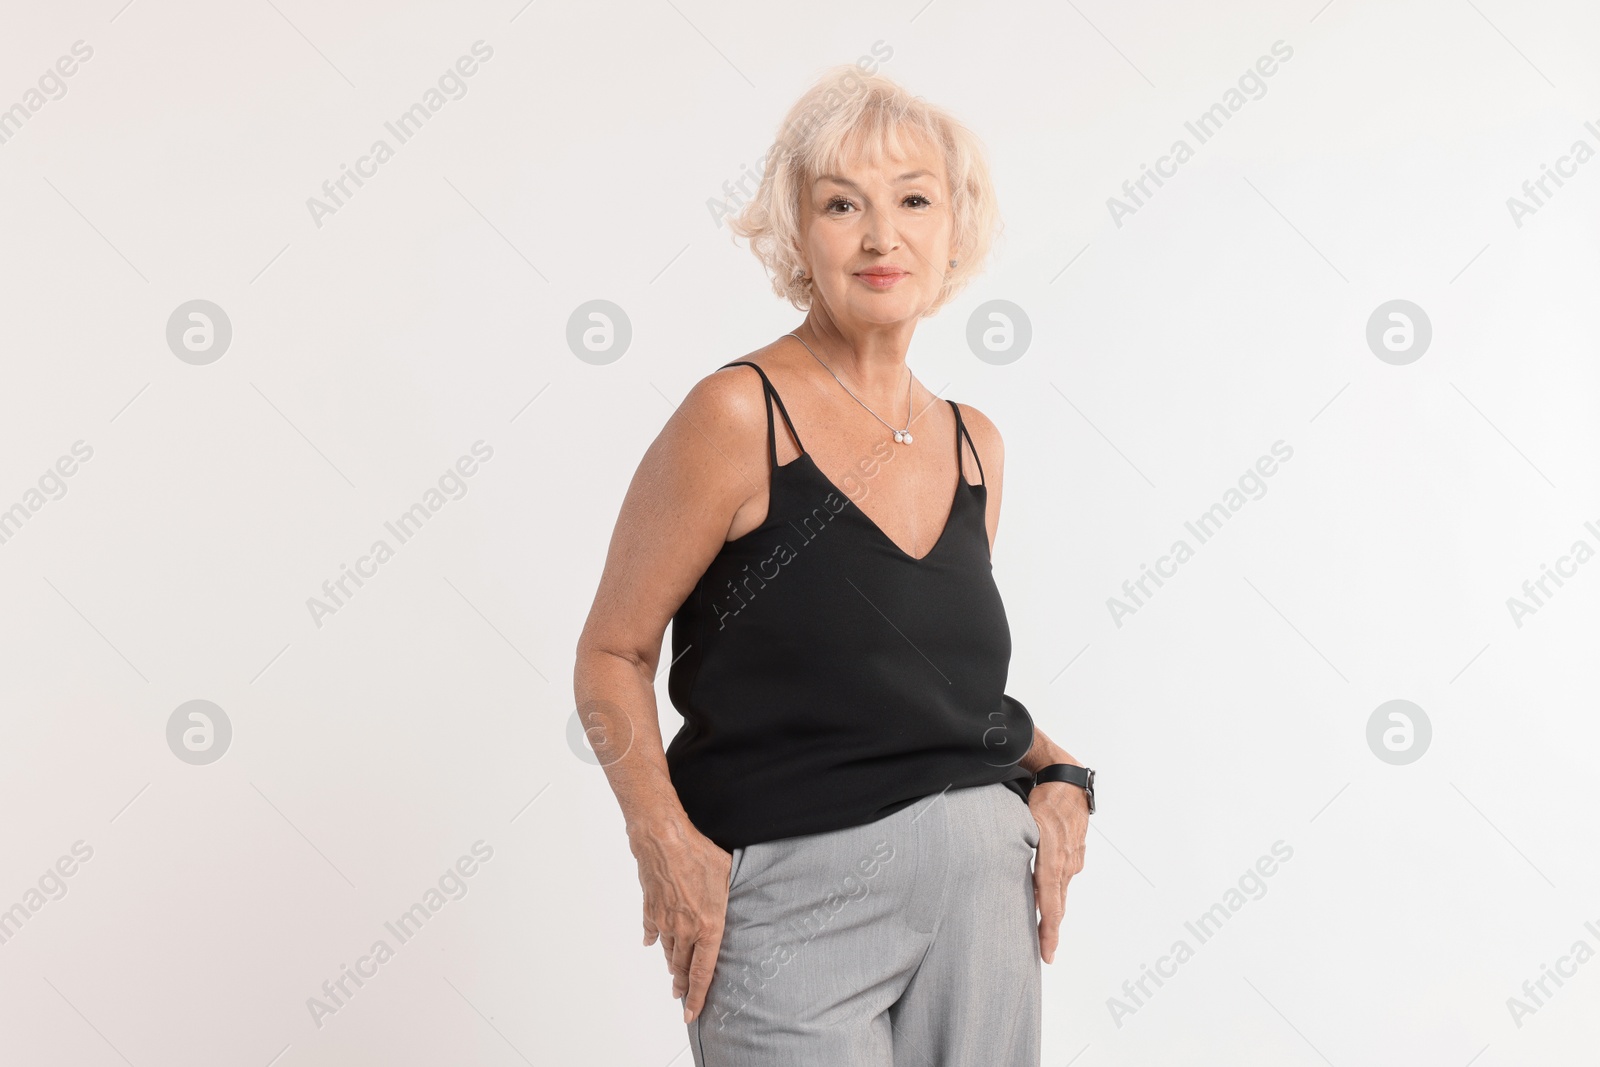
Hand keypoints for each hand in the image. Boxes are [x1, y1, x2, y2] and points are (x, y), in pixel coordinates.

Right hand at [632, 823, 732, 1023]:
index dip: (698, 996)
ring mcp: (665, 922)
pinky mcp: (651, 910)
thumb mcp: (726, 876)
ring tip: (673, 974)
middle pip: (682, 967)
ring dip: (671, 965)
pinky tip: (652, 943)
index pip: (703, 972)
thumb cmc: (699, 855)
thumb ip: (727, 897)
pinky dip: (653, 940)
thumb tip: (733, 900)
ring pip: (668, 952)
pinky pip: (652, 932)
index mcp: (708, 927)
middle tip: (681, 996)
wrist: (664, 841)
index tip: (692, 1014)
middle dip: (682, 985)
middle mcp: (685, 930)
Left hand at [1028, 781, 1087, 963]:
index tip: (1048, 951)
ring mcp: (1074, 857)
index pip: (1050, 898)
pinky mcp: (1076, 853)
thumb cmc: (1040, 796)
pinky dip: (1056, 892)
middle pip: (1059, 903)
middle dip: (1052, 930)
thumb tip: (995, 862)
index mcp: (1052, 854)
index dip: (1049, 927)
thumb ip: (1014, 842)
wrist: (1067, 780)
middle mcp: (1066, 861)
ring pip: (1061, 891)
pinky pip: (1064, 877)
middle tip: (1046, 955)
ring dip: (1054, 912)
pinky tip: (1050, 902)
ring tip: (1046, 936)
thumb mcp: (1023, 818)